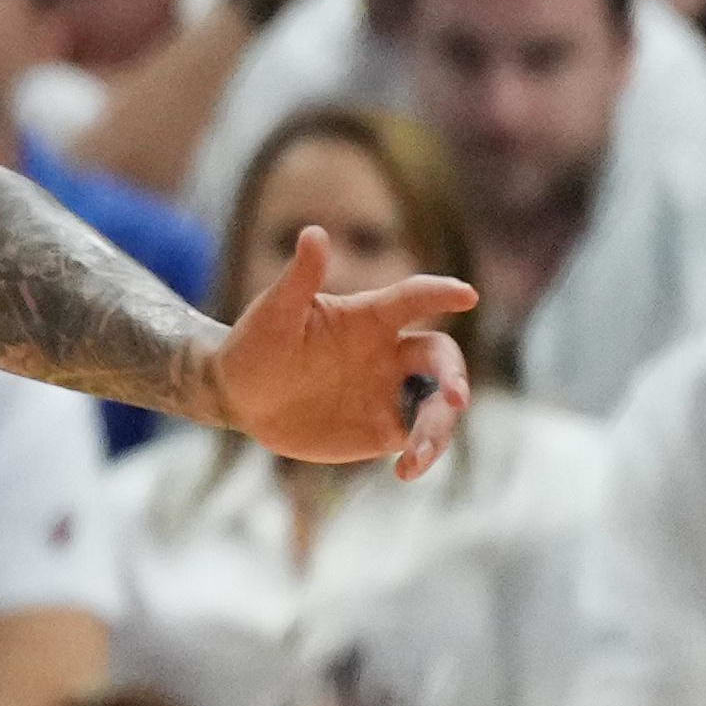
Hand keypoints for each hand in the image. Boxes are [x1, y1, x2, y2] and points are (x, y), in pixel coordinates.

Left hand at [208, 225, 471, 474]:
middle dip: (453, 377)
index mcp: (370, 317)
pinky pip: (415, 440)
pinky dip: (420, 456)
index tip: (466, 294)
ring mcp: (390, 392)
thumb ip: (299, 278)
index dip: (441, 293)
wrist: (239, 395)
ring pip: (436, 405)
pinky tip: (406, 472)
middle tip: (455, 398)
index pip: (414, 299)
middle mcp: (391, 353)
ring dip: (439, 427)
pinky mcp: (382, 428)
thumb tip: (313, 233)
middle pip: (440, 359)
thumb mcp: (274, 312)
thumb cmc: (256, 343)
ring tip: (417, 456)